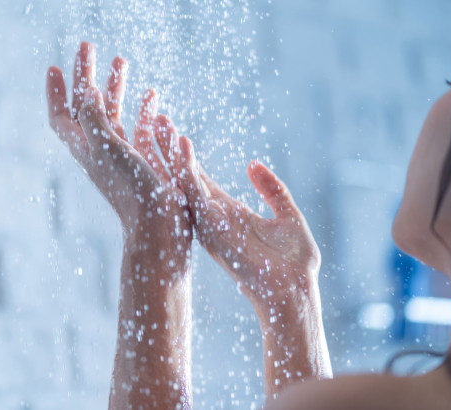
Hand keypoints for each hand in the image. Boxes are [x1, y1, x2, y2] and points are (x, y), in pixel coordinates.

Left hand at [45, 42, 191, 251]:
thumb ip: (94, 118)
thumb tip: (87, 92)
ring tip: (122, 60)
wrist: (158, 224)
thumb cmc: (131, 188)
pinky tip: (152, 95)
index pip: (61, 116)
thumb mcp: (108, 147)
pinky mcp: (144, 160)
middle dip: (87, 76)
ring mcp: (122, 155)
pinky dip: (143, 108)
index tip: (55, 67)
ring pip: (114, 113)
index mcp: (85, 148)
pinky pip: (140, 127)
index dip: (56, 92)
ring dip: (115, 87)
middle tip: (89, 47)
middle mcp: (100, 150)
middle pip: (87, 107)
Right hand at [177, 136, 320, 307]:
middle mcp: (214, 218)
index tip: (174, 132)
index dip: (187, 157)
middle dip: (169, 150)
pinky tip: (182, 146)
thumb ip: (272, 189)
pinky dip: (187, 170)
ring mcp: (212, 224)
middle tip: (156, 120)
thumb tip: (252, 164)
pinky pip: (196, 195)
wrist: (294, 292)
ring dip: (171, 154)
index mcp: (229, 214)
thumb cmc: (294, 262)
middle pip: (185, 177)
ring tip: (160, 123)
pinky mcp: (214, 230)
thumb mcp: (288, 215)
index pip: (200, 179)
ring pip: (184, 182)